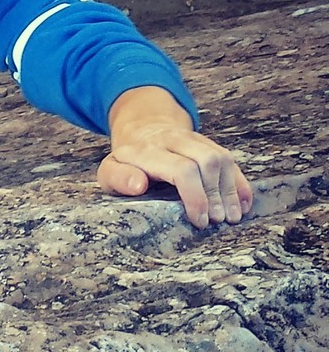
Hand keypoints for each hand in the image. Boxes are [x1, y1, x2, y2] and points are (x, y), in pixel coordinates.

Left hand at [100, 87, 251, 228]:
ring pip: (221, 159)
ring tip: (229, 216)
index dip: (195, 197)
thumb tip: (139, 185)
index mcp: (147, 150)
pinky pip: (229, 158)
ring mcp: (193, 139)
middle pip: (207, 162)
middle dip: (216, 195)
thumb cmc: (125, 161)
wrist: (140, 129)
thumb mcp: (109, 171)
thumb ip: (118, 178)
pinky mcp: (207, 143)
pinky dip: (239, 183)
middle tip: (216, 221)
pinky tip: (242, 204)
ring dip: (230, 190)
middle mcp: (172, 140)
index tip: (198, 220)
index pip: (181, 170)